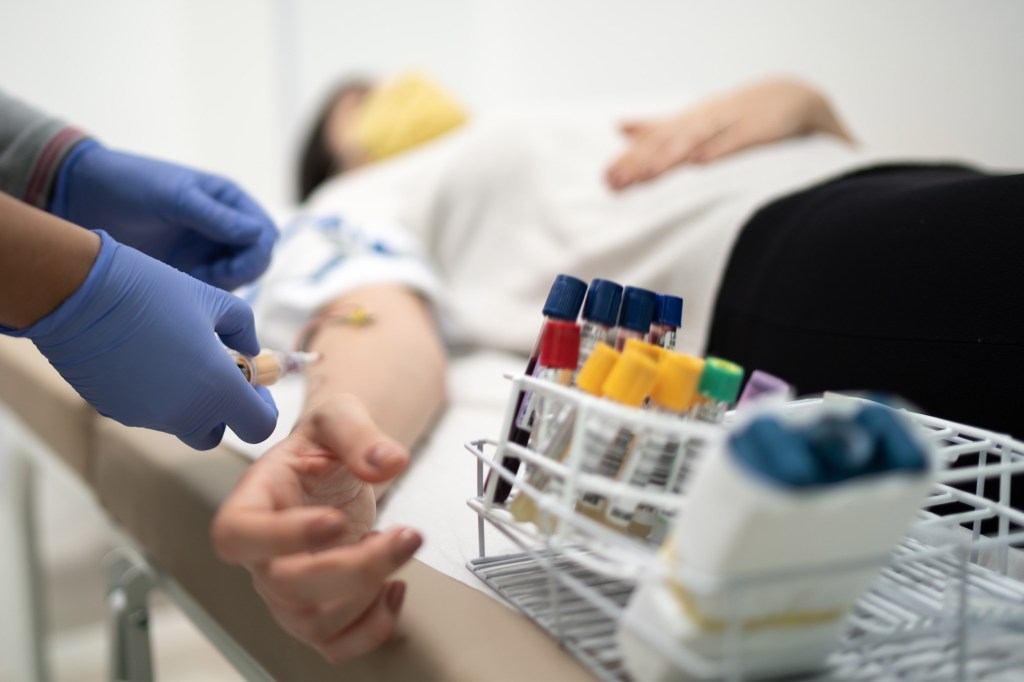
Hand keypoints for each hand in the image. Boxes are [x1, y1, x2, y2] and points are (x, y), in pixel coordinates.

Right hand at [17, 230, 276, 448]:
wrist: (80, 294)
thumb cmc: (152, 292)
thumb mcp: (214, 300)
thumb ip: (243, 330)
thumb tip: (250, 350)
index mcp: (216, 389)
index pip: (259, 427)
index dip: (262, 408)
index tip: (254, 384)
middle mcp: (183, 413)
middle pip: (216, 434)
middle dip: (222, 412)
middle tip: (217, 374)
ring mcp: (146, 417)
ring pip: (180, 423)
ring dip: (188, 401)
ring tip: (176, 355)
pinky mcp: (115, 411)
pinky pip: (147, 412)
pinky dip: (155, 394)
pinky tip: (143, 357)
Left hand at [50, 141, 276, 290]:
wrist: (83, 195)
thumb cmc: (132, 184)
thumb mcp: (175, 197)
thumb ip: (215, 217)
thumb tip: (258, 234)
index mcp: (230, 202)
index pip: (264, 235)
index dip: (254, 256)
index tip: (227, 268)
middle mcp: (226, 227)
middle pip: (256, 260)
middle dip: (240, 274)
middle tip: (209, 280)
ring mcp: (208, 249)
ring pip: (237, 278)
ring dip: (223, 286)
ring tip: (191, 282)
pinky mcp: (189, 269)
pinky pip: (211, 289)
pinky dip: (205, 295)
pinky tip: (182, 291)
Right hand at [212, 395, 422, 663]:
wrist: (336, 465)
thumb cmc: (324, 444)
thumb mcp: (340, 416)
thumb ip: (359, 433)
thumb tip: (386, 462)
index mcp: (254, 500)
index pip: (237, 535)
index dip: (279, 538)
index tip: (334, 521)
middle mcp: (263, 553)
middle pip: (285, 585)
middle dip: (354, 568)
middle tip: (403, 536)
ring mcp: (287, 589)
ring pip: (312, 621)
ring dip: (369, 595)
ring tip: (400, 546)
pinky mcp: (318, 609)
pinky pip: (335, 645)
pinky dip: (373, 629)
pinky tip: (396, 588)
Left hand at [606, 77, 853, 190]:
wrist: (789, 95)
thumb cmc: (733, 112)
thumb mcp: (692, 117)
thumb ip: (657, 125)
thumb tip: (619, 125)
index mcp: (686, 121)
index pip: (653, 141)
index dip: (629, 159)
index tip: (606, 180)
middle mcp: (702, 121)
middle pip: (667, 142)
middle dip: (641, 162)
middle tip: (617, 183)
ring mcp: (728, 123)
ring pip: (695, 140)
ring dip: (671, 157)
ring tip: (648, 176)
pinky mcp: (755, 129)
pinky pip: (735, 141)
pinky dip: (718, 150)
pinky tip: (701, 163)